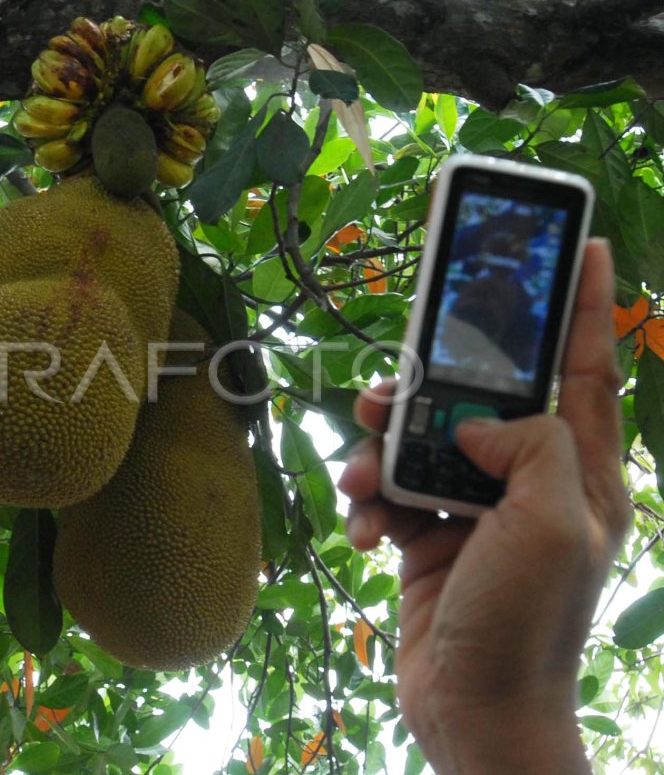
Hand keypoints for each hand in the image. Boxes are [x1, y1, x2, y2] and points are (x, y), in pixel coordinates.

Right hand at [337, 240, 629, 773]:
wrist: (475, 710)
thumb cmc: (527, 623)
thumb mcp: (550, 526)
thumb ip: (531, 446)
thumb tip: (478, 421)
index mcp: (579, 472)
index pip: (587, 370)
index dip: (585, 306)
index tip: (584, 245)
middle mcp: (528, 481)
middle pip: (478, 398)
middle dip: (430, 388)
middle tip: (393, 386)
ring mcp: (477, 509)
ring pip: (422, 442)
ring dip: (383, 455)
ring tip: (367, 479)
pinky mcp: (431, 537)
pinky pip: (392, 493)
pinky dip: (371, 506)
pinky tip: (369, 533)